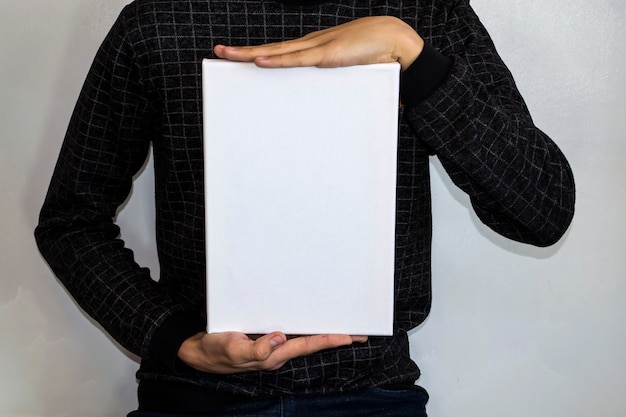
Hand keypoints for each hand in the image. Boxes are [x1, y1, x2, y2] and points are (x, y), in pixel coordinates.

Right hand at [178, 331, 367, 373]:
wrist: (200, 352)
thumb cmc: (216, 351)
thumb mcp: (233, 349)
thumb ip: (256, 348)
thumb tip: (280, 338)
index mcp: (274, 354)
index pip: (308, 344)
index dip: (329, 339)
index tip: (350, 335)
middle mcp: (278, 350)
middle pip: (313, 342)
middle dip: (336, 337)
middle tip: (359, 332)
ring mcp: (272, 344)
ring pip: (304, 336)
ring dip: (323, 331)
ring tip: (344, 325)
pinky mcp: (265, 336)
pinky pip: (291, 330)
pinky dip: (305, 324)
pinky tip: (311, 318)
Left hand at [214, 16, 423, 70]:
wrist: (395, 40)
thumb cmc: (374, 53)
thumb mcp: (347, 69)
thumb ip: (334, 79)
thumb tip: (327, 97)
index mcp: (314, 48)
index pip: (279, 51)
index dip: (258, 53)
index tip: (238, 57)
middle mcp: (310, 45)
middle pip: (270, 49)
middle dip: (243, 51)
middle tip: (218, 52)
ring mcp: (317, 48)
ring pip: (276, 51)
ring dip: (250, 53)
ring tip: (226, 54)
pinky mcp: (327, 54)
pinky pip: (297, 59)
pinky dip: (276, 60)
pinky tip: (258, 60)